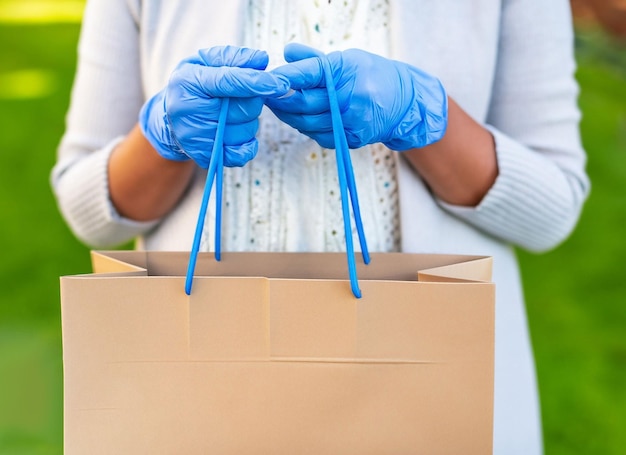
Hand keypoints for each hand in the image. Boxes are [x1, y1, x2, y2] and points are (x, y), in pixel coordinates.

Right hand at [139, 46, 289, 167]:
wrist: (169, 117)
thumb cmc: (193, 85)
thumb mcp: (205, 62)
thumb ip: (234, 58)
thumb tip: (262, 60)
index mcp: (189, 82)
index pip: (228, 82)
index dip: (257, 82)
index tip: (280, 83)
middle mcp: (189, 111)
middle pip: (242, 109)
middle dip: (253, 101)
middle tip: (245, 97)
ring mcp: (195, 137)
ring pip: (245, 131)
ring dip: (250, 122)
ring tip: (236, 114)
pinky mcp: (204, 156)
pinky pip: (239, 156)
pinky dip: (248, 145)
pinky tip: (241, 134)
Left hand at [265, 43, 447, 150]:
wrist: (404, 102)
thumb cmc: (373, 75)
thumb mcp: (347, 58)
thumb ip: (314, 59)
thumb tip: (287, 52)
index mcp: (346, 71)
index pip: (308, 73)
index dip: (283, 77)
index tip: (267, 78)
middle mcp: (349, 97)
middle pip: (303, 103)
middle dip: (279, 100)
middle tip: (265, 95)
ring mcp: (351, 121)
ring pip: (307, 123)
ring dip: (288, 116)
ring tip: (278, 106)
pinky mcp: (351, 139)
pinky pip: (319, 135)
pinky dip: (305, 127)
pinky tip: (300, 119)